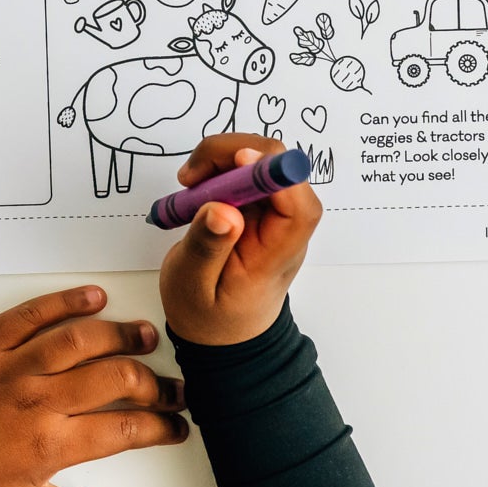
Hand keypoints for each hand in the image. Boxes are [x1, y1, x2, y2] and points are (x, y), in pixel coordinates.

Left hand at [0, 286, 186, 486]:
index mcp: (49, 445)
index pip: (125, 429)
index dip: (161, 425)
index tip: (177, 424)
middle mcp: (38, 401)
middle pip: (115, 379)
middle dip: (155, 381)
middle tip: (171, 383)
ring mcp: (13, 366)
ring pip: (83, 339)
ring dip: (121, 335)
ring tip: (144, 336)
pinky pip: (34, 312)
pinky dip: (67, 300)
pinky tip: (93, 296)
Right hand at [159, 134, 321, 346]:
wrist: (223, 332)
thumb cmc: (210, 316)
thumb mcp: (193, 287)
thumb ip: (207, 248)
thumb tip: (223, 209)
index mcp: (277, 255)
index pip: (298, 207)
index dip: (276, 174)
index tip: (238, 159)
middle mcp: (284, 228)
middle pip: (280, 169)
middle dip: (234, 154)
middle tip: (190, 176)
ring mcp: (274, 213)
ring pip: (262, 161)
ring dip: (222, 158)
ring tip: (189, 184)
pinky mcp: (260, 204)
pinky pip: (248, 169)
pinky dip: (219, 167)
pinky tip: (197, 186)